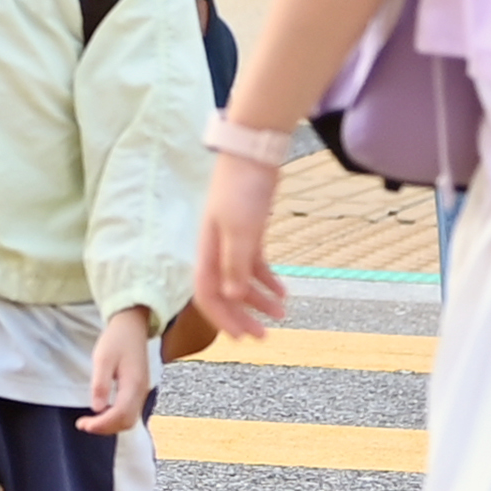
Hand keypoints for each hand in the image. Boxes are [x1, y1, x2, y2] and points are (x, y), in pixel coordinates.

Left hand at [80, 306, 158, 436]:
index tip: (83, 425)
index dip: (102, 425)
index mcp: (133, 384)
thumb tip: (96, 408)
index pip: (120, 415)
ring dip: (110, 425)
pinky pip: (129, 412)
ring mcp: (141, 392)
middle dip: (105, 428)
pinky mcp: (138, 390)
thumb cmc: (116, 340)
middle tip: (83, 425)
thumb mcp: (103, 358)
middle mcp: (141, 392)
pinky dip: (115, 418)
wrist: (132, 327)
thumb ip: (100, 383)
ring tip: (90, 422)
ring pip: (129, 419)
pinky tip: (101, 413)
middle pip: (126, 422)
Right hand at [193, 149, 289, 335]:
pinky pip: (254, 264)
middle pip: (225, 292)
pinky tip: (283, 291)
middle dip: (242, 316)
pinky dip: (267, 280)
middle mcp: (215, 250)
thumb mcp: (241, 229)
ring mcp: (232, 240)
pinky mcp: (248, 232)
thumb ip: (236, 264)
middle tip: (263, 336)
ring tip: (281, 314)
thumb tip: (233, 296)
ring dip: (258, 300)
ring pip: (242, 280)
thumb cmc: (242, 189)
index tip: (241, 337)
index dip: (222, 319)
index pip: (208, 295)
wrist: (252, 152)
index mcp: (207, 251)